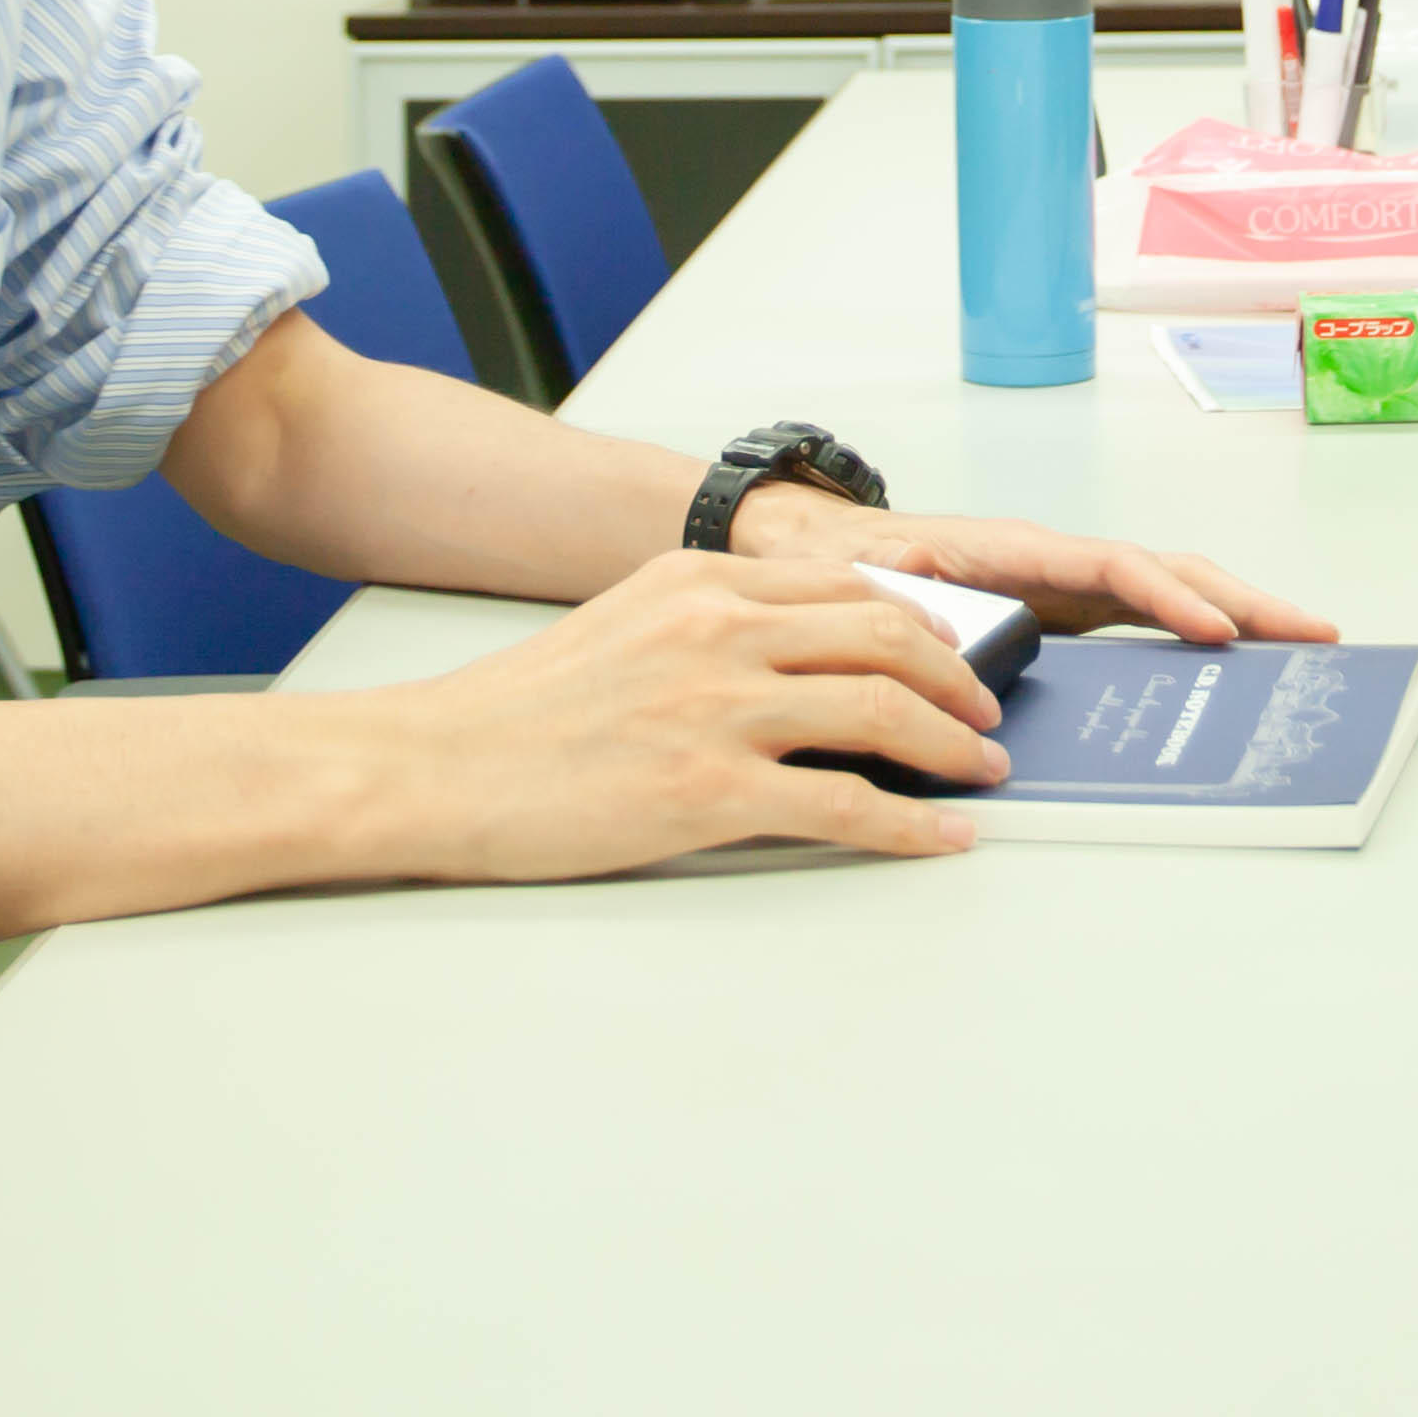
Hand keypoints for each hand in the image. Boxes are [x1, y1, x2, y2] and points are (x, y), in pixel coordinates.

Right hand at [365, 547, 1013, 876]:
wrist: (432, 765)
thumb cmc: (517, 712)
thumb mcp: (625, 623)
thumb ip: (711, 624)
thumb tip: (800, 654)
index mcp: (698, 582)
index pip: (848, 586)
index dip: (925, 623)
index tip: (955, 652)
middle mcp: (718, 629)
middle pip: (887, 636)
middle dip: (958, 679)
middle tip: (985, 714)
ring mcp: (716, 708)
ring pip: (883, 710)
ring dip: (952, 744)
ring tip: (980, 769)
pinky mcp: (707, 790)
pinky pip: (844, 803)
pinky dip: (909, 822)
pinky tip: (939, 835)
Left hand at [726, 482, 1338, 646]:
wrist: (805, 551)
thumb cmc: (837, 563)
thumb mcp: (871, 583)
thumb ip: (913, 601)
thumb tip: (955, 623)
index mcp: (1018, 551)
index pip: (1116, 569)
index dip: (1172, 598)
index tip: (1220, 631)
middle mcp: (1053, 566)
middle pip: (1168, 575)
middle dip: (1245, 601)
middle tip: (1316, 633)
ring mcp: (1062, 591)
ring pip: (1165, 597)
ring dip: (1235, 617)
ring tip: (1304, 648)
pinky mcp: (1058, 617)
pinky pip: (1138, 625)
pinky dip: (1191, 638)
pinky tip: (1231, 673)